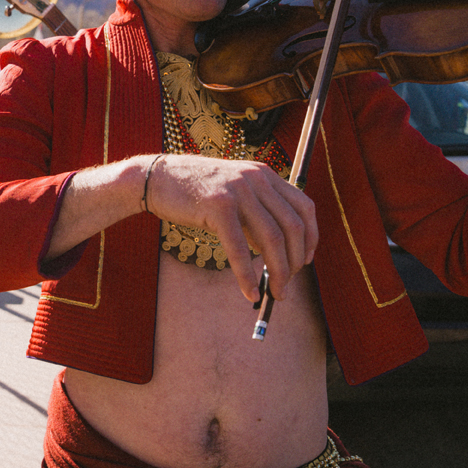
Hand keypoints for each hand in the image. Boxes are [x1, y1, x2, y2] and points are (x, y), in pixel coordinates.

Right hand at [142, 154, 317, 302]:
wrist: (157, 178)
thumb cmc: (195, 191)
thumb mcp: (233, 193)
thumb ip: (256, 212)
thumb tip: (275, 252)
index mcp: (264, 174)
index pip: (304, 206)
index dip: (311, 237)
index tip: (306, 260)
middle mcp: (256, 179)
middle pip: (292, 226)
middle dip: (295, 262)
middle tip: (287, 283)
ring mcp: (238, 191)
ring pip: (271, 239)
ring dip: (278, 272)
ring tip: (275, 293)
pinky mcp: (218, 207)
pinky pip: (240, 249)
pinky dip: (247, 276)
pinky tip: (250, 293)